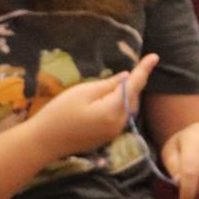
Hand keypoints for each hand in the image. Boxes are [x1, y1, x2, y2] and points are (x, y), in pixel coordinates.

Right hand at [27, 54, 158, 159]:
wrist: (43, 142)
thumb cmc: (59, 113)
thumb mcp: (82, 92)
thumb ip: (107, 85)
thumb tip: (126, 78)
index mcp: (114, 111)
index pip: (134, 86)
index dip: (144, 70)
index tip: (155, 56)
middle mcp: (119, 124)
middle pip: (133, 98)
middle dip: (136, 82)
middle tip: (139, 64)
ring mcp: (113, 133)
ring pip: (128, 107)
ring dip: (129, 93)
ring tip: (127, 78)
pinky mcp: (107, 137)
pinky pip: (120, 116)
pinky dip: (121, 103)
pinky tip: (115, 95)